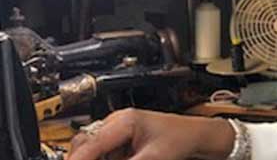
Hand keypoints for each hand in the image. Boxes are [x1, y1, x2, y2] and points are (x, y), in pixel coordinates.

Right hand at [69, 108, 234, 159]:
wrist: (199, 137)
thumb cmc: (182, 138)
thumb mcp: (153, 157)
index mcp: (124, 120)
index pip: (89, 144)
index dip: (77, 159)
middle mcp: (118, 122)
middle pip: (84, 145)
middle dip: (82, 157)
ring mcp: (119, 131)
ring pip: (92, 150)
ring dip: (94, 157)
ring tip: (125, 156)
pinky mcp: (123, 141)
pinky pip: (105, 154)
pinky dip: (105, 158)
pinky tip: (119, 158)